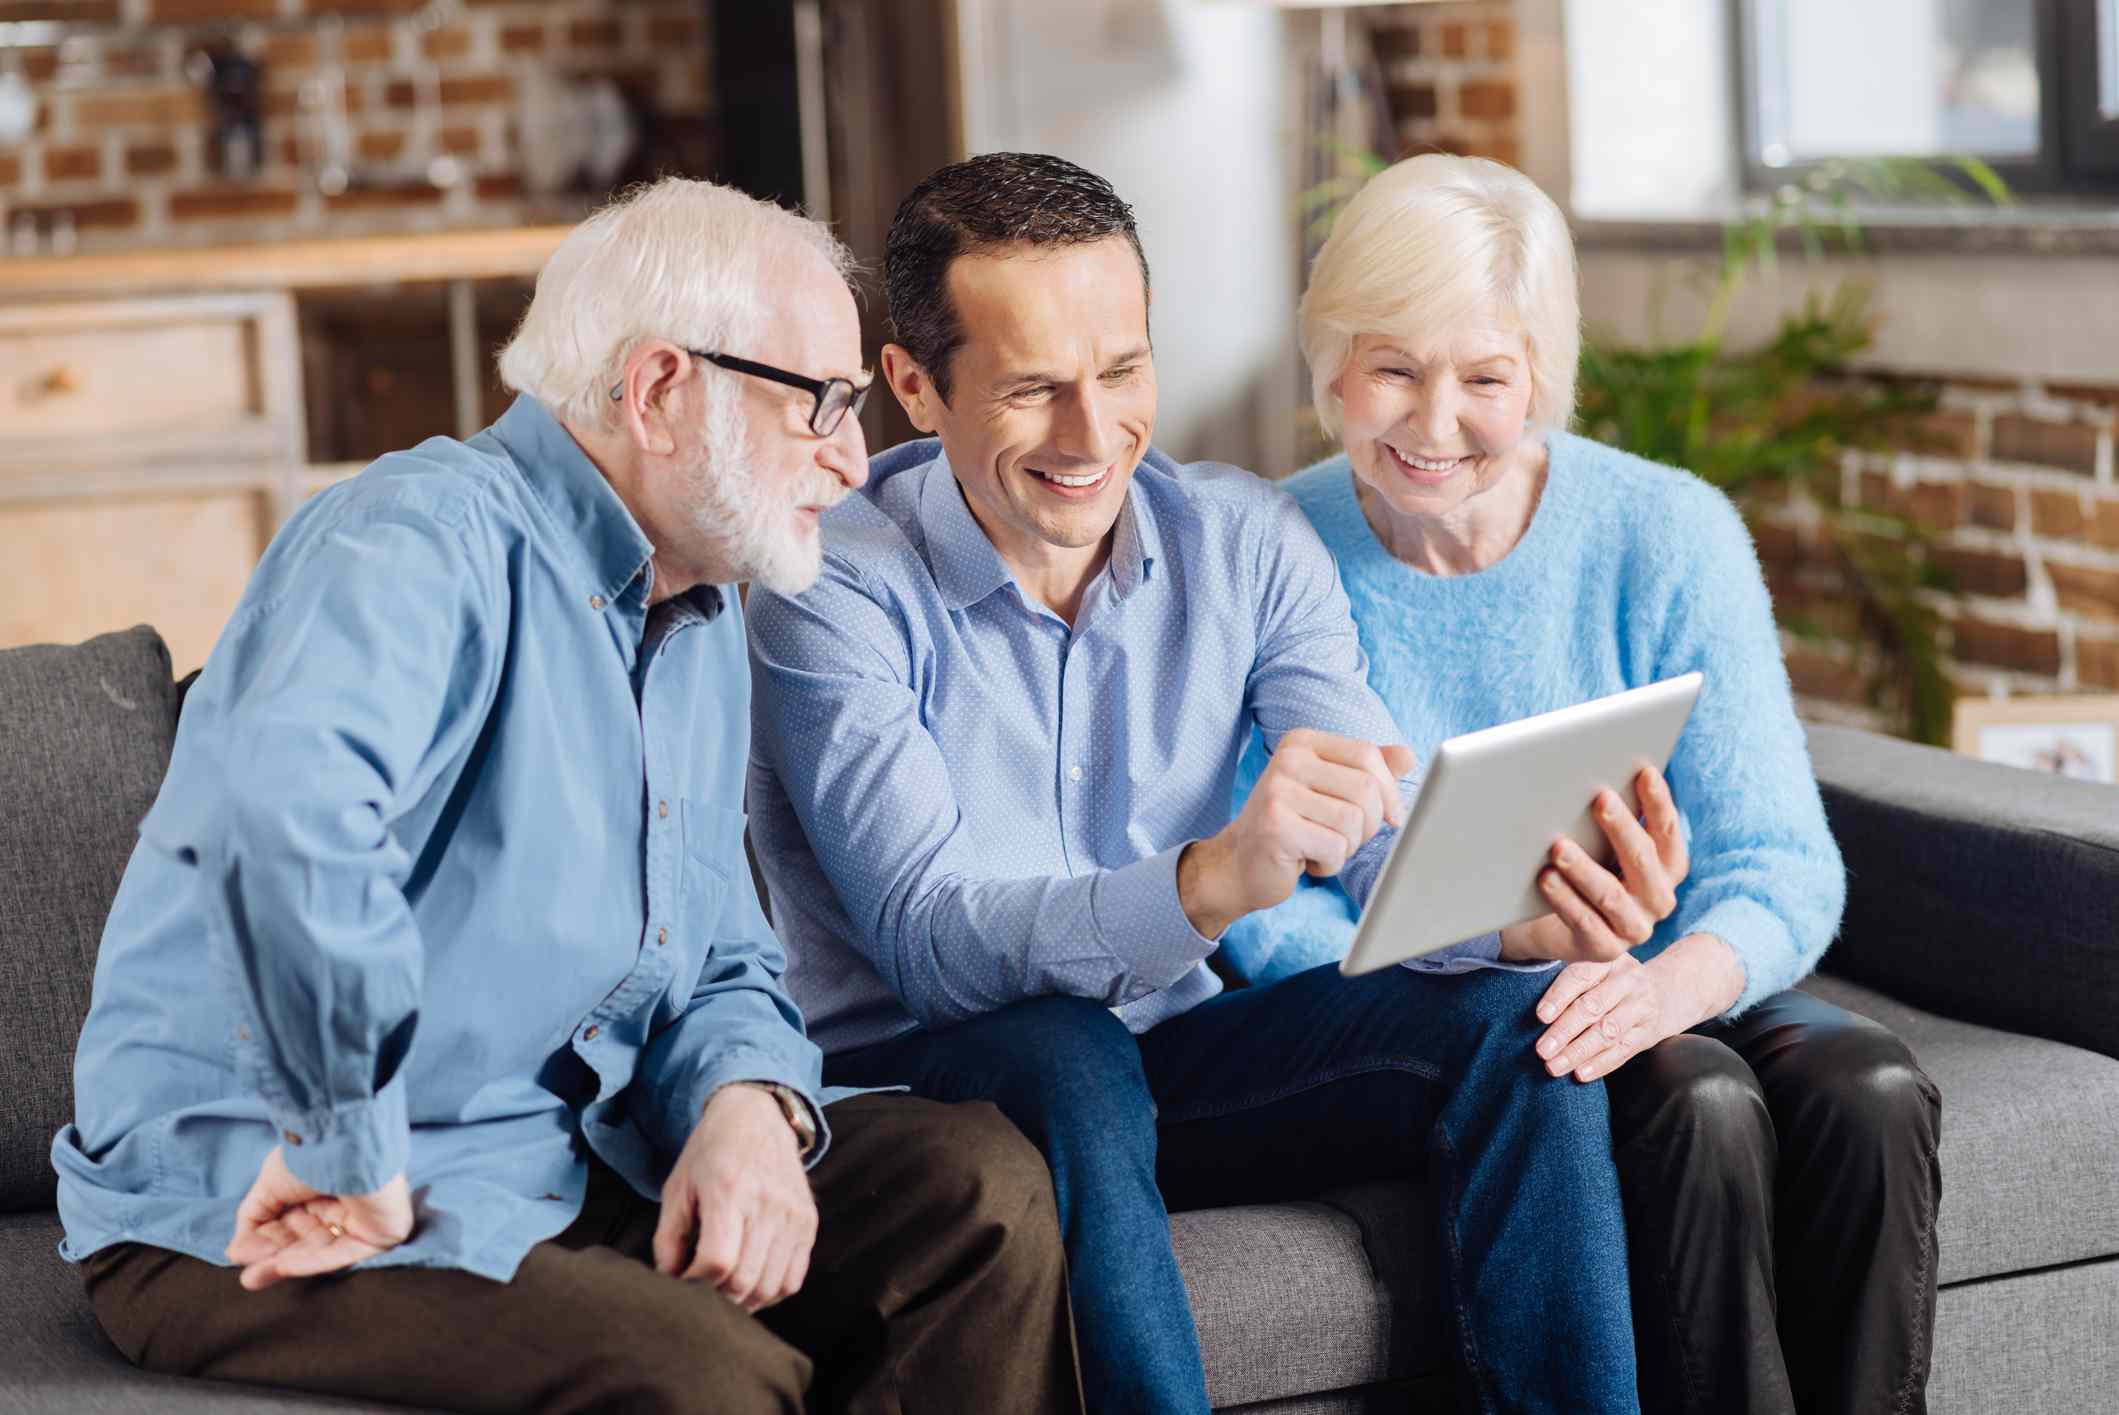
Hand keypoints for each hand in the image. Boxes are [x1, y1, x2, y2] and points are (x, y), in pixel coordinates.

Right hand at [224, 1146, 412, 1291]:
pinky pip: (343, 1253)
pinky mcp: (382, 1233)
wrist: (346, 1142)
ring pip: (320, 1251)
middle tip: (248, 1279)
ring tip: (253, 1278)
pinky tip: (283, 1266)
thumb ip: (253, 1218)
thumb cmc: (310, 1156)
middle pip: (305, 1241)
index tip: (240, 1255)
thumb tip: (236, 1251)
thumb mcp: (269, 1185)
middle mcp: (344, 1202)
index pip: (292, 1222)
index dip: (267, 1240)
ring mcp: (365, 1219)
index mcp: (323, 1186)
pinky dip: (311, 1261)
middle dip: (274, 1259)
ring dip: (287, 1264)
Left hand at [653, 1083, 816, 1311]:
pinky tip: (752, 1284)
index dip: (694, 1283)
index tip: (682, 1281)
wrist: (757, 1117)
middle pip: (744, 1281)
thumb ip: (668, 1239)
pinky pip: (793, 1278)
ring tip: (725, 1292)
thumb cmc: (710, 1153)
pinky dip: (771, 1293)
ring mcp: (792, 1215)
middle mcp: (766, 1204)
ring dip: (744, 1302)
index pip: (717, 1261)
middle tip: (702, 1291)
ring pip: (770, 1286)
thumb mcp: (677, 1188)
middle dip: (717, 1298)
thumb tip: (671, 1283)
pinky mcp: (808, 1223)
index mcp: (727, 1191)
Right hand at [1181, 730, 1414, 937]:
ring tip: (1321, 847)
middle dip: (1369, 825)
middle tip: (1344, 838)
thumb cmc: (1294, 826)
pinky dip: (1330, 864)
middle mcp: (1287, 760)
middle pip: (1366, 790)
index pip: (1368, 755)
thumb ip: (1368, 771)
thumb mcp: (1331, 791)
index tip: (1392, 818)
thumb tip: (1408, 755)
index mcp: (1302, 742)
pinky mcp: (1276, 827)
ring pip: (1353, 821)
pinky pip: (1334, 848)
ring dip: (1347, 846)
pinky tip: (1307, 861)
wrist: (1240, 863)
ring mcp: (1278, 792)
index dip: (1390, 792)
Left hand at [1498, 767, 1687, 962]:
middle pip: (1642, 860)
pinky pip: (1585, 923)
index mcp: (1667, 868)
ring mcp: (1634, 928)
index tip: (1643, 771)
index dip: (1658, 802)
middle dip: (1621, 828)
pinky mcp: (1605, 950)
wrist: (1562, 928)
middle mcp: (1658, 899)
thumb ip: (1612, 820)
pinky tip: (1545, 878)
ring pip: (1610, 894)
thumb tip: (1593, 773)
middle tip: (1599, 799)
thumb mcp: (1604, 846)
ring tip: (1558, 846)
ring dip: (1584, 868)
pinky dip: (1564, 899)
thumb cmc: (1589, 870)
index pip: (1667, 832)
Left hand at [1532, 934, 1746, 1080]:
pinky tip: (1580, 1074)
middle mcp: (1627, 981)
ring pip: (1607, 1032)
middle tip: (1541, 1050)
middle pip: (1593, 1007)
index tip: (1540, 1016)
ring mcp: (1641, 1006)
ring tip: (1553, 1066)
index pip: (1580, 976)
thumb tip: (1534, 1011)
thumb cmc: (1613, 980)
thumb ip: (1572, 982)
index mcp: (1608, 960)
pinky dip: (1600, 1064)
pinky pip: (1623, 1050)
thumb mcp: (1599, 968)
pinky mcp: (1649, 1031)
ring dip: (1578, 1052)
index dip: (1559, 996)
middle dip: (1564, 1031)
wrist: (1669, 988)